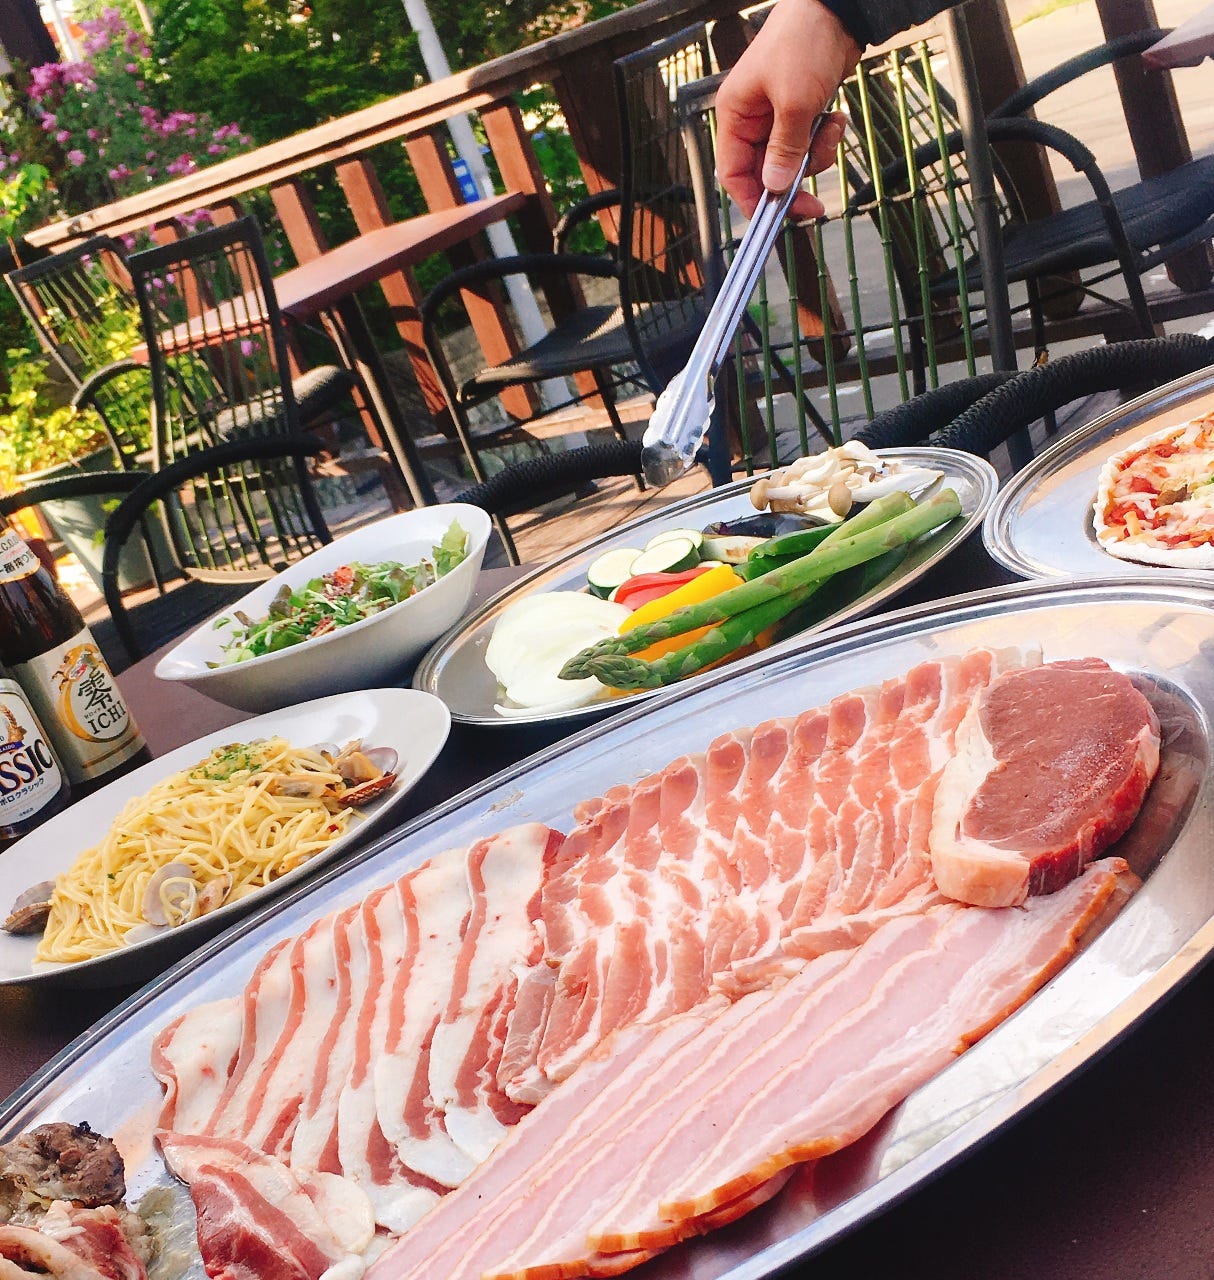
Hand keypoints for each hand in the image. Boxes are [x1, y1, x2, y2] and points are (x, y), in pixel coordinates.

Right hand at [715, 0, 860, 218]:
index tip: (773, 217)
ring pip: (790, 162)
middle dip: (792, 181)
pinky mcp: (801, 113)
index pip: (732, 172)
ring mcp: (777, 118)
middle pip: (765, 172)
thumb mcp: (794, 101)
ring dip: (815, 157)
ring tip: (830, 130)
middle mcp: (752, 120)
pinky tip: (836, 117)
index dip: (751, 199)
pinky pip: (809, 144)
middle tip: (814, 201)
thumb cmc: (804, 40)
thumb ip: (784, 148)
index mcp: (735, 115)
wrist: (836, 9)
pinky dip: (825, 139)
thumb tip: (774, 186)